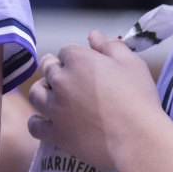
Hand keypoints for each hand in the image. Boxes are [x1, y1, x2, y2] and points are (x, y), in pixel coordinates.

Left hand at [28, 31, 163, 170]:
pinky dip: (37, 121)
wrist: (136, 137)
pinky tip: (44, 120)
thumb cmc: (138, 97)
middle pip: (48, 68)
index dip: (75, 56)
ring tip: (52, 95)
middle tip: (69, 78)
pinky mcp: (55, 133)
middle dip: (56, 69)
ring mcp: (55, 108)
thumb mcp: (131, 62)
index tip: (85, 66)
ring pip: (36, 93)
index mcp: (78, 59)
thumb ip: (110, 45)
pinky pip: (34, 125)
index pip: (66, 50)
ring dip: (42, 90)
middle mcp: (61, 80)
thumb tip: (93, 34)